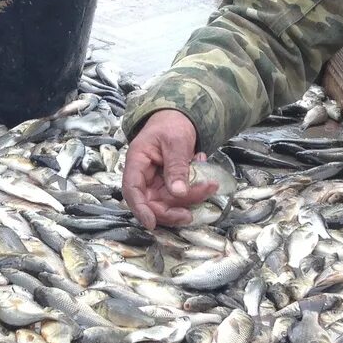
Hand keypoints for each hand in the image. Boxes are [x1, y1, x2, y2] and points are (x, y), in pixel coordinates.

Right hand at [122, 110, 216, 229]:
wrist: (179, 118)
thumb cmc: (172, 125)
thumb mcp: (177, 142)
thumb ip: (177, 167)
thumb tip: (178, 194)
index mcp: (137, 161)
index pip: (132, 190)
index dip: (140, 209)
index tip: (151, 224)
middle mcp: (143, 176)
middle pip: (151, 202)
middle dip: (173, 209)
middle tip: (196, 207)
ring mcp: (155, 182)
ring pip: (168, 202)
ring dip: (190, 199)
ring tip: (210, 184)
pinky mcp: (168, 185)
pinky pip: (179, 196)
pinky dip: (194, 191)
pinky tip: (204, 176)